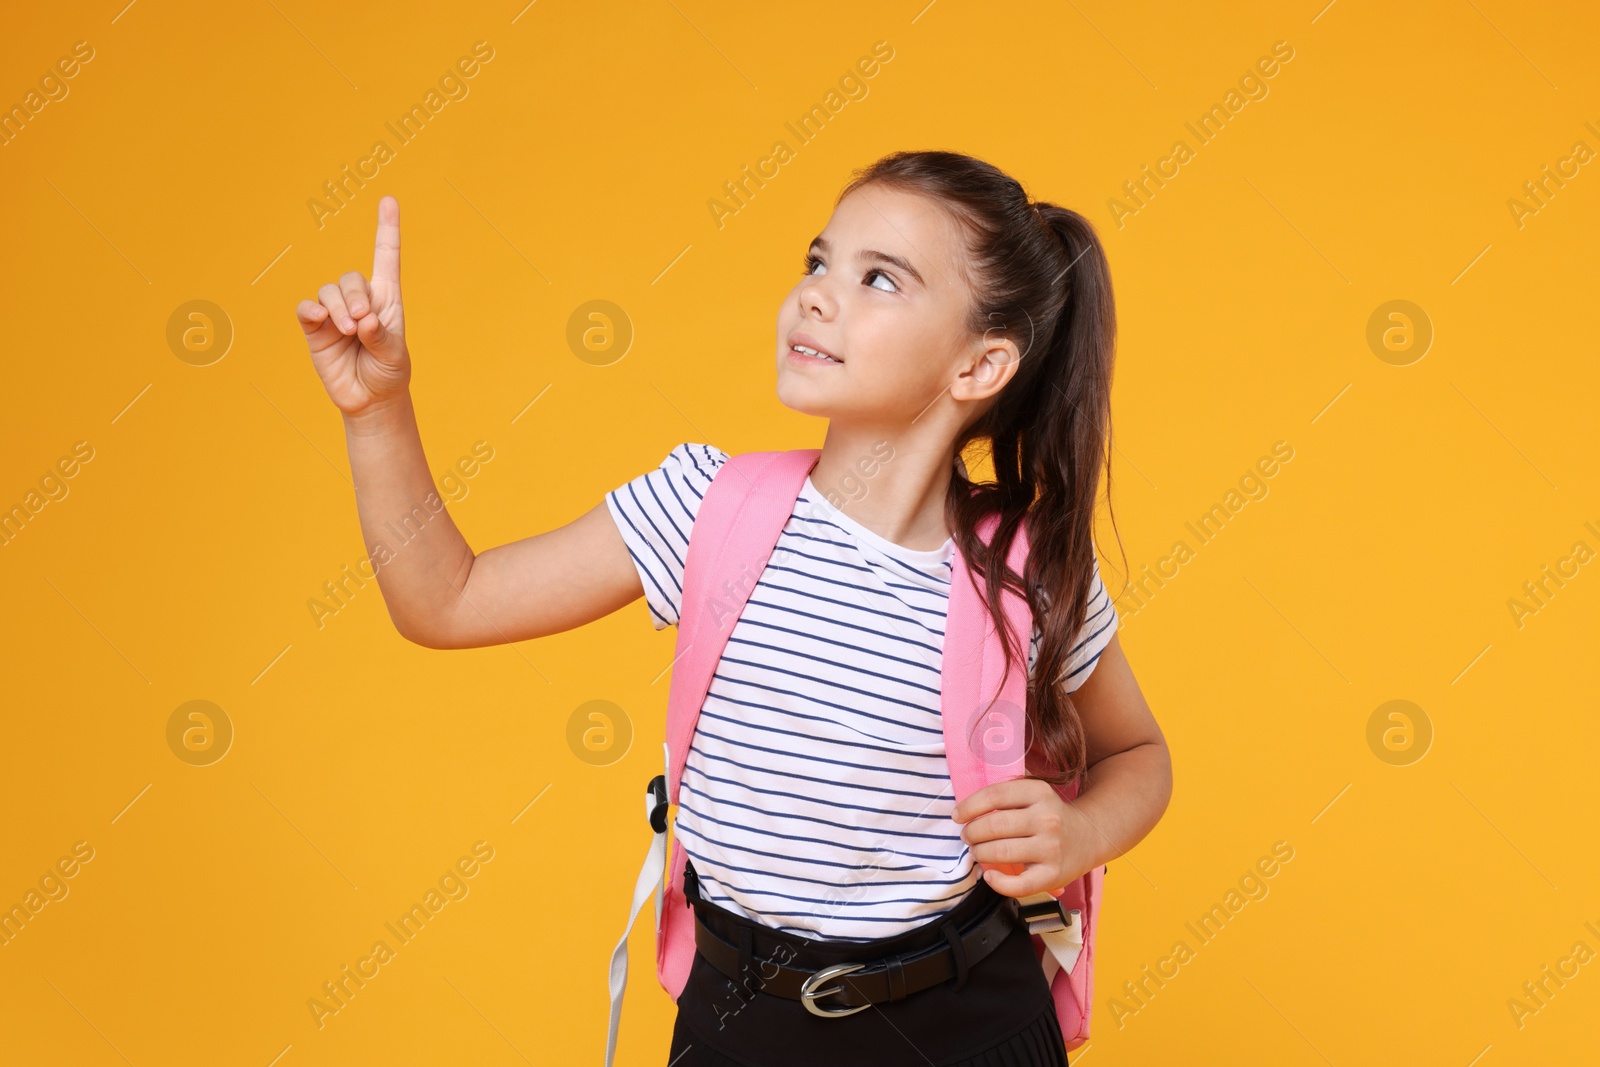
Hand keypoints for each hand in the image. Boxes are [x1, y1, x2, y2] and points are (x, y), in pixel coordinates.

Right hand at [296, 195, 410, 415]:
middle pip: (350, 278)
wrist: (370, 399)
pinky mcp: (315, 329)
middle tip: (361, 322)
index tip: (389, 201)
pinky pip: (307, 309)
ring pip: (328, 291)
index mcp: (386, 299)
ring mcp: (335, 313)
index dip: (387, 229)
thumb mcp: (394, 355)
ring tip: (348, 331)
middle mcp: (359, 300)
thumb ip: (381, 337)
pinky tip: (322, 321)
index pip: (386, 258)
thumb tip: (364, 320)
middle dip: (355, 296)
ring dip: (337, 307)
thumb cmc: (389, 372)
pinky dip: (313, 311)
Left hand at [952, 777, 1093, 898]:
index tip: (958, 816)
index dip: (969, 806)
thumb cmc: (1051, 814)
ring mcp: (1051, 848)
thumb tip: (968, 796)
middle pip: (994, 826)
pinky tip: (989, 875)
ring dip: (979, 853)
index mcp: (1040, 793)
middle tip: (968, 837)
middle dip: (972, 833)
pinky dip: (997, 883)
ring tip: (977, 852)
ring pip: (1001, 852)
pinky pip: (1019, 885)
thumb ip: (1008, 789)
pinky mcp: (1053, 875)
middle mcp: (1047, 819)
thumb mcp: (1036, 791)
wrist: (1090, 836)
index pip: (995, 795)